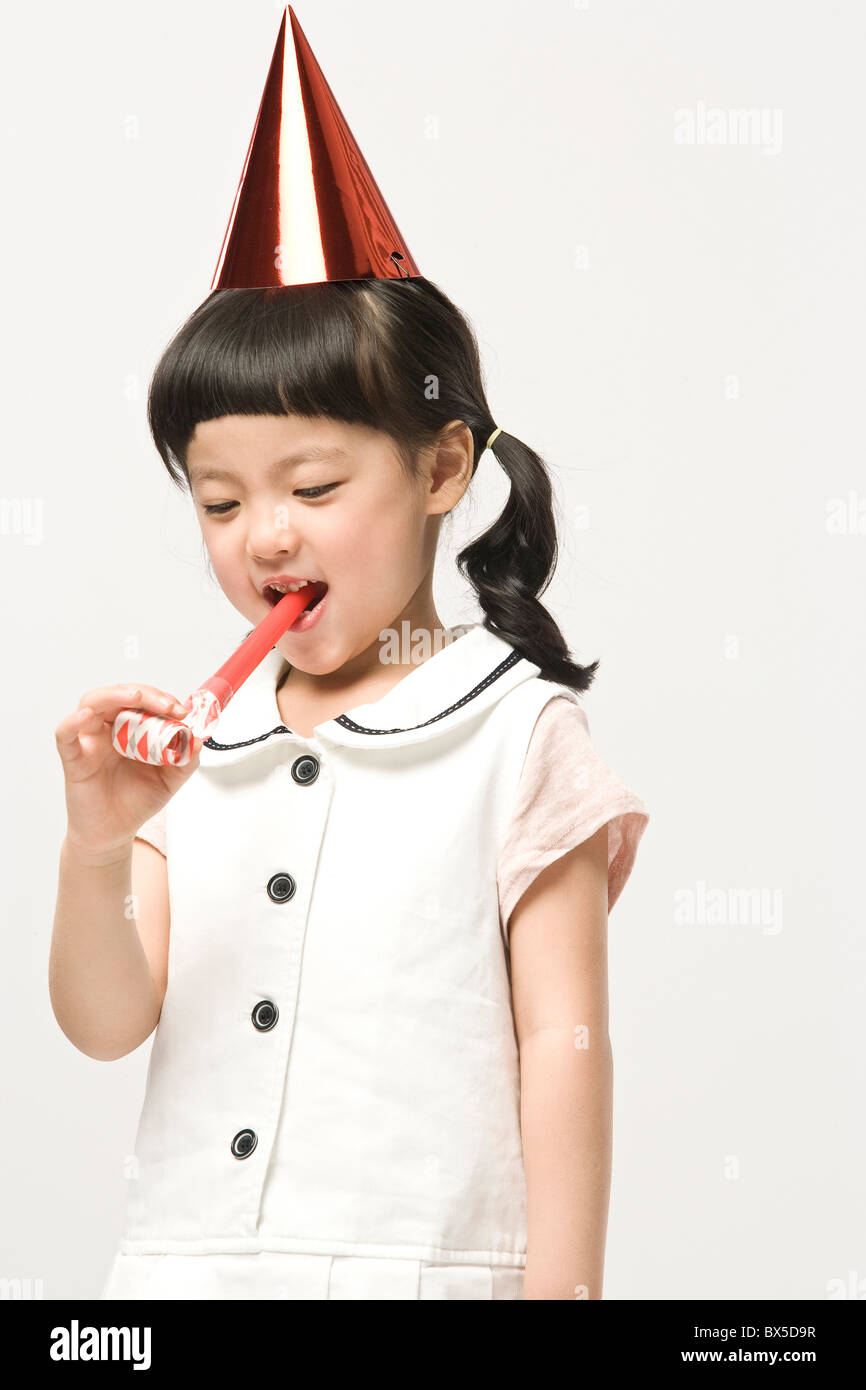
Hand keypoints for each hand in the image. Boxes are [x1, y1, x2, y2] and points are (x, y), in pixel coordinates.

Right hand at [55, 684, 203, 859]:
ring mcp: (90, 740)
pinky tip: (86, 716)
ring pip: (92, 703)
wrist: (114, 832)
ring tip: (136, 696)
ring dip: (114, 695)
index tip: (182, 712)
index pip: (144, 701)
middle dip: (147, 695)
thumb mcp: (171, 779)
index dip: (163, 700)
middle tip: (168, 706)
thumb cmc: (136, 801)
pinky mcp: (74, 758)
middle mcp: (108, 728)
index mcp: (131, 728)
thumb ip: (185, 759)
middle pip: (120, 695)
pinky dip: (72, 722)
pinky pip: (65, 734)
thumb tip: (198, 738)